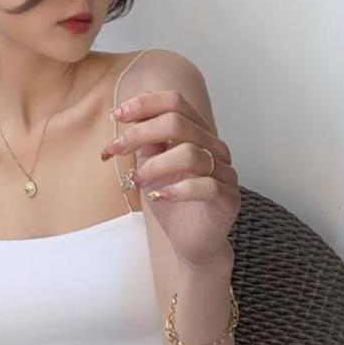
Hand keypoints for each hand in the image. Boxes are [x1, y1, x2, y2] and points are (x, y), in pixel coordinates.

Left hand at [102, 90, 240, 267]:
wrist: (191, 241)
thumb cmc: (171, 200)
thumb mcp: (150, 167)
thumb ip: (145, 143)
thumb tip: (129, 121)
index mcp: (196, 132)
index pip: (175, 102)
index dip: (145, 104)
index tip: (118, 115)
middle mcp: (213, 146)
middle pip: (178, 123)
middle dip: (140, 133)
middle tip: (115, 148)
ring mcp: (224, 172)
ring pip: (190, 153)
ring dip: (155, 165)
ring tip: (135, 180)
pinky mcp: (228, 198)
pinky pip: (205, 186)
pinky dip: (176, 190)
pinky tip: (157, 197)